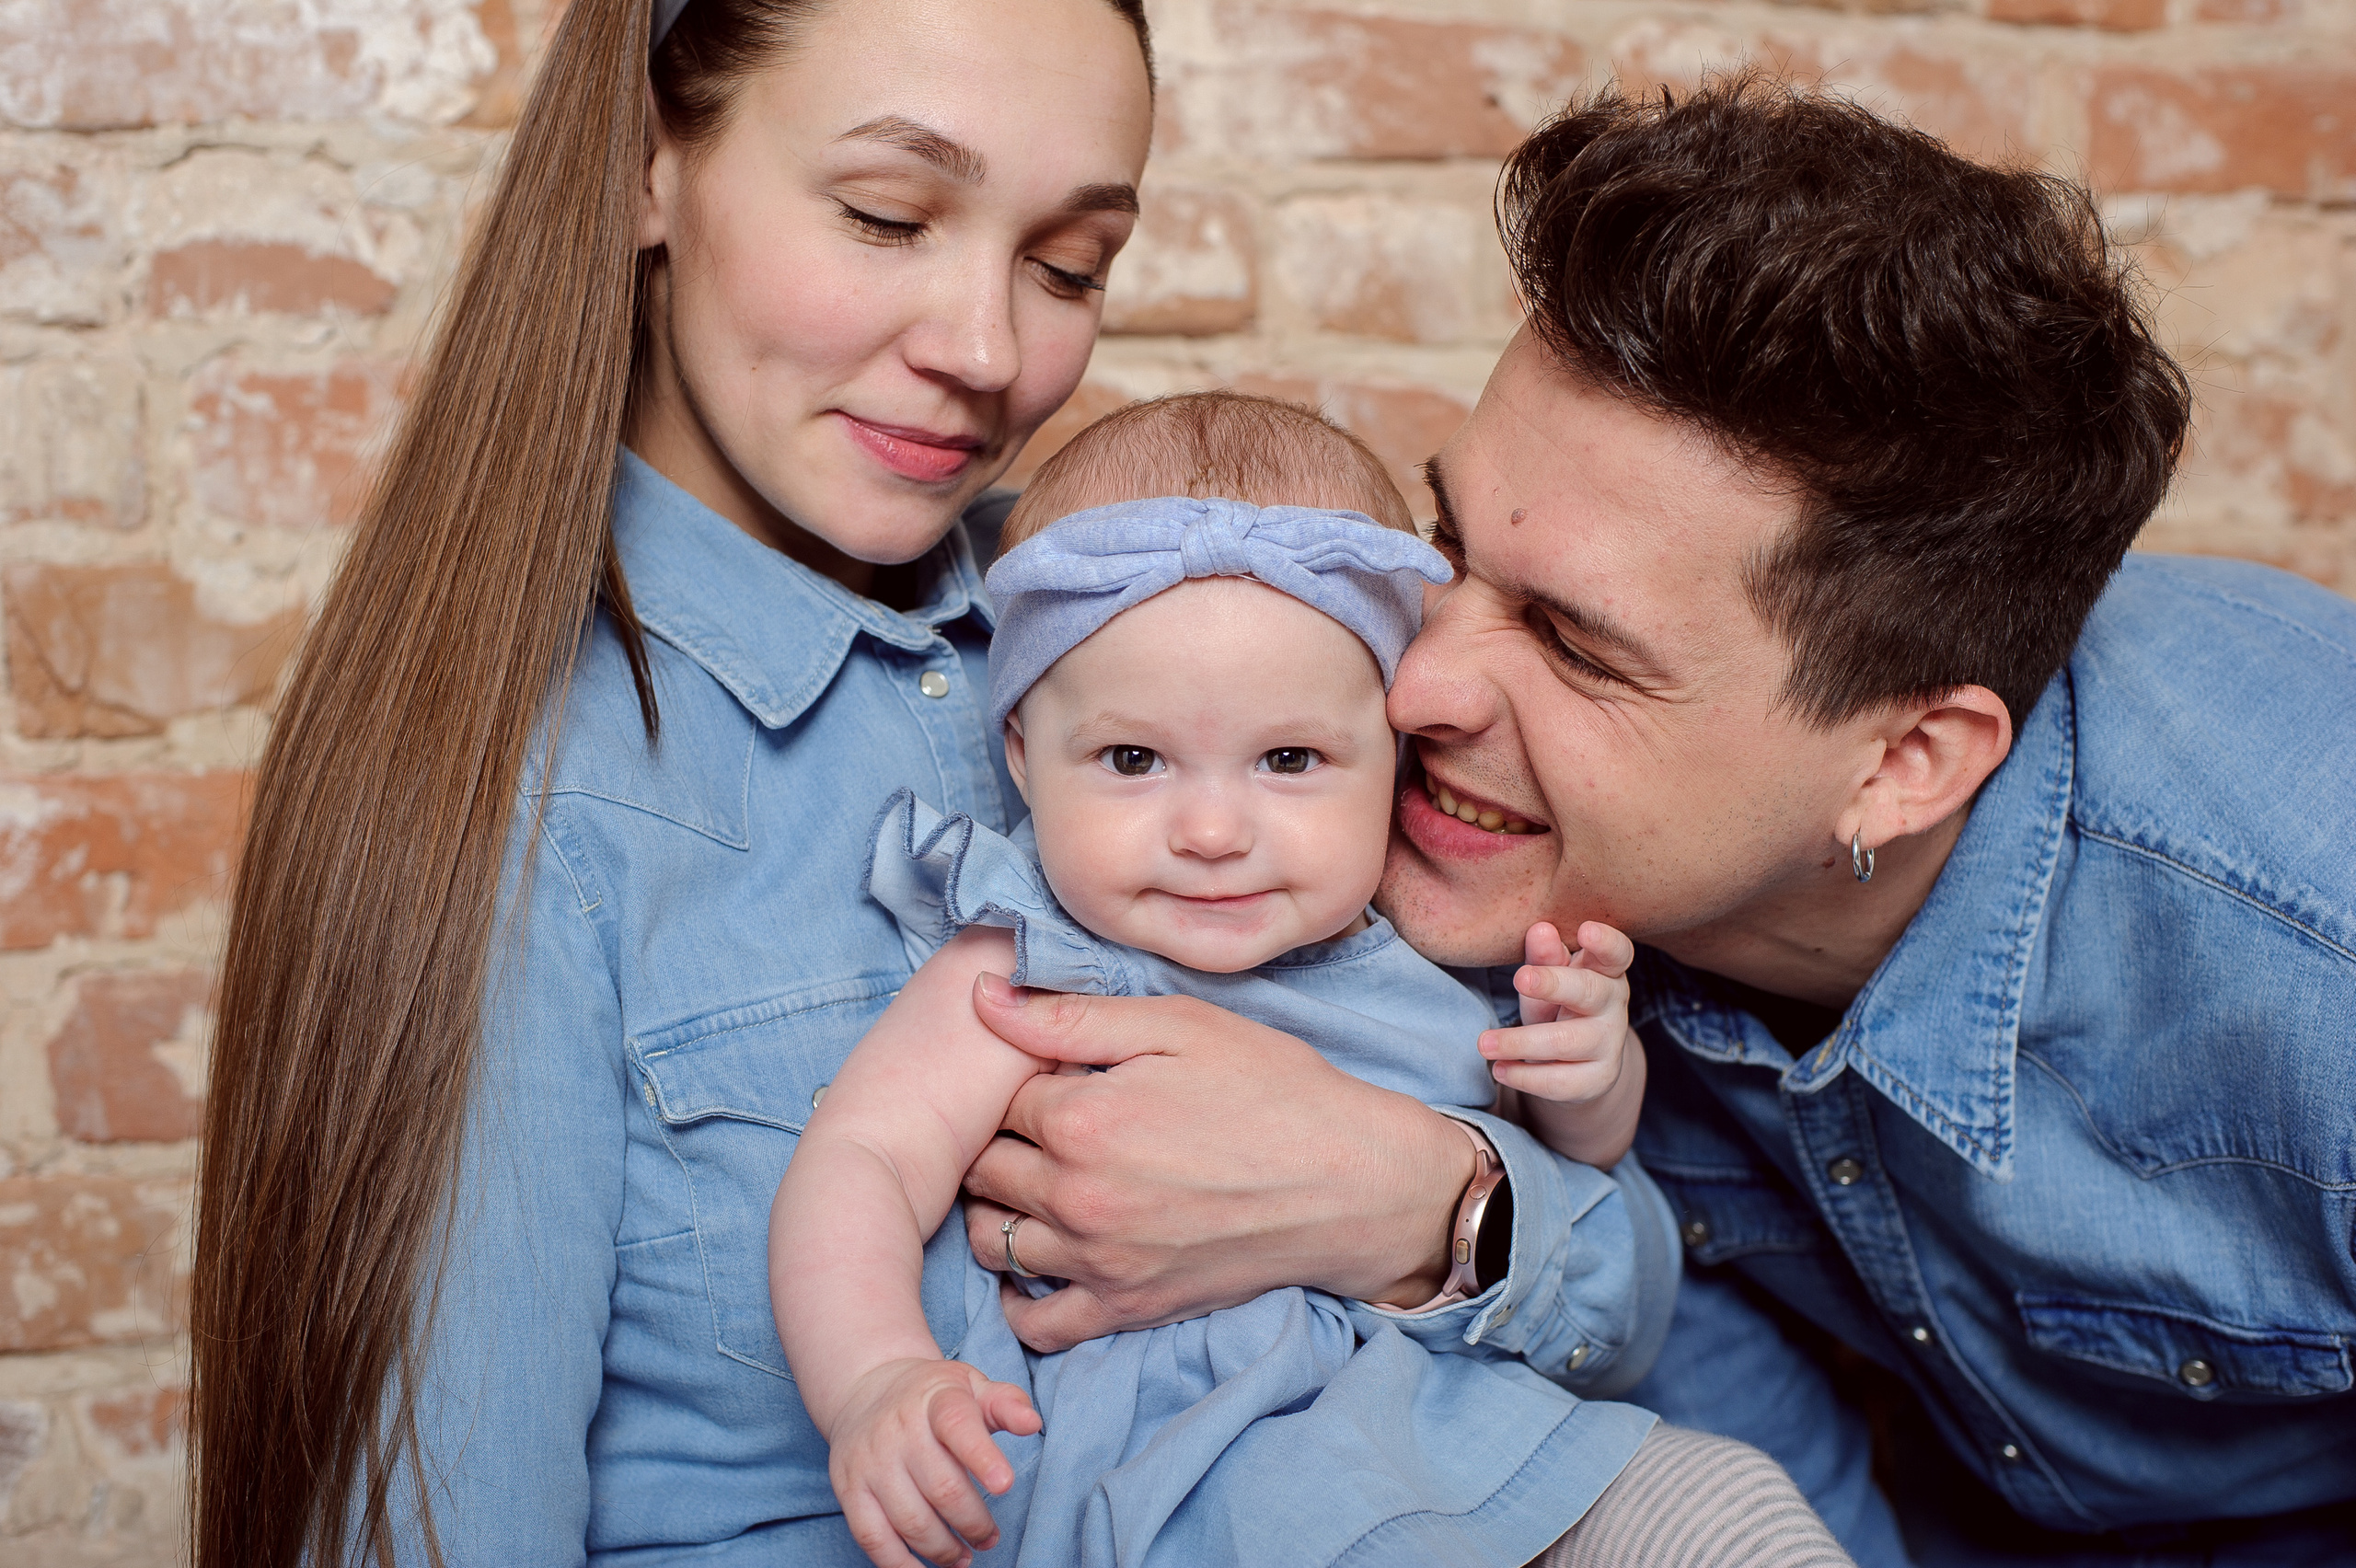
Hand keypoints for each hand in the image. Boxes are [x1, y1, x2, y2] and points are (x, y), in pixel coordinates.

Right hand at [824, 1357, 1039, 1567]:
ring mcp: (871, 1462)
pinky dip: (900, 1564)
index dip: (983, 1457)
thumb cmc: (932, 1396)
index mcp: (935, 1400)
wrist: (866, 1389)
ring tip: (964, 1555)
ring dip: (944, 1549)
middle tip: (988, 1537)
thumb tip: (1032, 1423)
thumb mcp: (972, 1385)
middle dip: (974, 1522)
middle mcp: (898, 1430)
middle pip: (942, 1487)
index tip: (1005, 1485)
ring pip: (911, 1520)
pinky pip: (873, 1538)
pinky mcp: (850, 1489)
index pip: (958, 1426)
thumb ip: (1006, 1403)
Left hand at [959, 976, 1474, 1351]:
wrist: (1352, 1182)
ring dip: (998, 1208)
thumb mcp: (1180, 1025)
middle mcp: (1077, 1198)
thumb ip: (1072, 1015)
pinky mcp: (1128, 1308)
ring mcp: (1099, 1262)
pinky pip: (1037, 1323)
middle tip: (1036, 1123)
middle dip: (996, 1138)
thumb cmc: (1274, 1089)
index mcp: (1082, 1119)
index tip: (1051, 1072)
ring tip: (1033, 1181)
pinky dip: (1020, 1296)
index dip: (1018, 1077)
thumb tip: (982, 997)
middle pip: (983, 1167)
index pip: (996, 1097)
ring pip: (992, 1240)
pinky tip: (1040, 1257)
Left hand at [1481, 921, 1646, 1168]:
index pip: (1616, 952)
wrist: (1578, 1062)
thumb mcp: (1548, 979)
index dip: (1605, 941)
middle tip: (1519, 978)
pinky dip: (1526, 1077)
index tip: (1585, 929)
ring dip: (1521, 1042)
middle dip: (1553, 984)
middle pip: (1588, 992)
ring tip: (1484, 1043)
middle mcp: (1613, 1005)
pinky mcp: (1598, 1079)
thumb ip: (1543, 958)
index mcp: (1605, 970)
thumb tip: (1540, 930)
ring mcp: (1609, 1044)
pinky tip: (1499, 1070)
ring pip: (1567, 1042)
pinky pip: (1560, 1081)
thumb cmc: (1559, 1004)